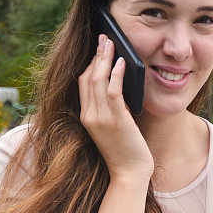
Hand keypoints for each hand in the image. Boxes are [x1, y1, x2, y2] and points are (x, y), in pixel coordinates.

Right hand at [78, 35, 153, 180]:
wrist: (129, 175)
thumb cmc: (126, 152)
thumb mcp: (113, 128)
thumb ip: (112, 109)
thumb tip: (119, 85)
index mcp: (86, 117)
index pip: (83, 83)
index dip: (91, 63)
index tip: (98, 50)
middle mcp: (90, 116)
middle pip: (88, 77)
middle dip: (96, 55)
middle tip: (104, 38)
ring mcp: (101, 119)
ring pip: (98, 80)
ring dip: (105, 59)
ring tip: (112, 44)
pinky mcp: (116, 121)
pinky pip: (113, 91)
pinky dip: (116, 74)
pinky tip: (122, 63)